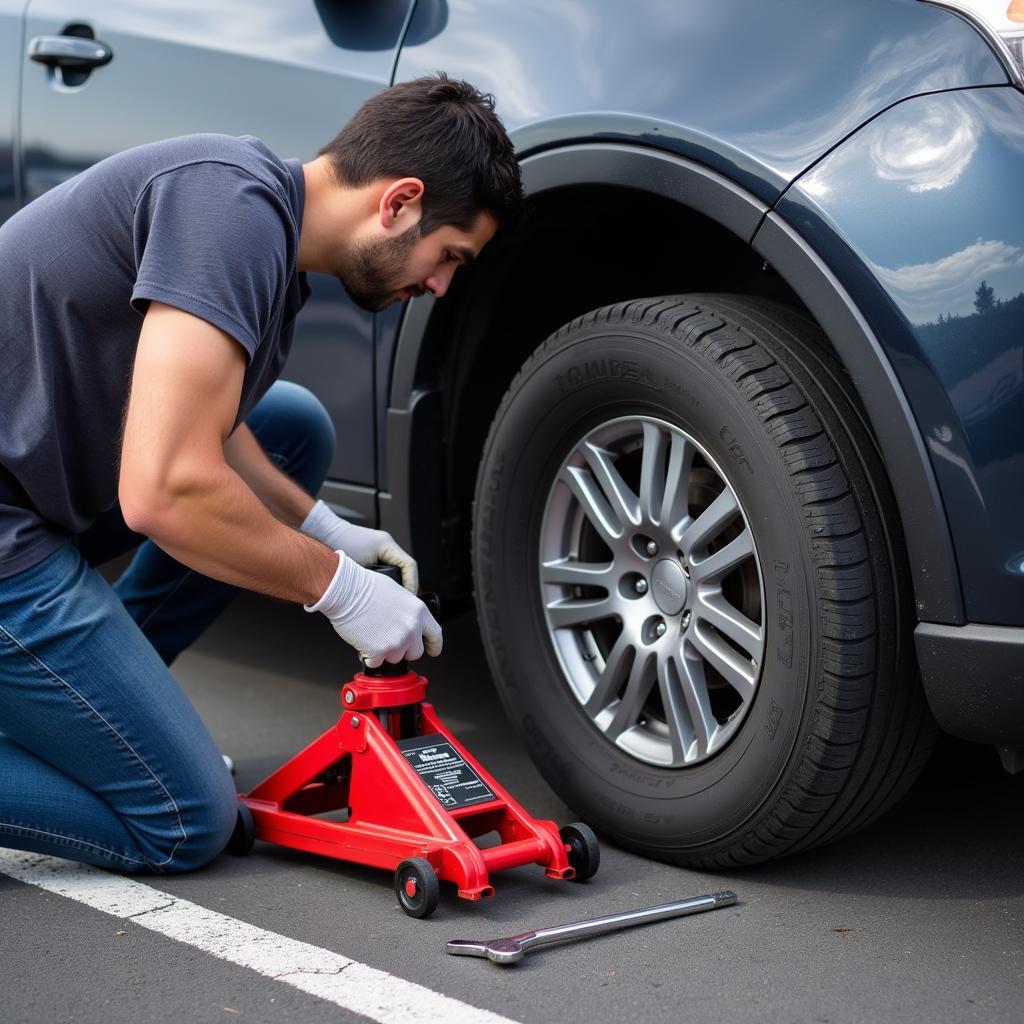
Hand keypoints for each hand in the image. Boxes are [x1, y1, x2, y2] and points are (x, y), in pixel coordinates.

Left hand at [300, 499, 417, 591]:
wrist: (324, 533)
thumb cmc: (337, 546)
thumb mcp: (357, 569)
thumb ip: (372, 582)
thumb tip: (383, 597)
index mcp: (386, 545)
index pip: (409, 565)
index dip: (412, 583)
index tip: (408, 597)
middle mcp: (387, 544)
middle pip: (406, 568)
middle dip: (405, 586)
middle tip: (402, 601)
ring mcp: (381, 547)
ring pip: (398, 569)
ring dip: (397, 582)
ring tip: (393, 597)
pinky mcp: (375, 551)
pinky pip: (389, 567)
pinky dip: (388, 578)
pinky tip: (382, 589)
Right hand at [305, 552, 441, 667]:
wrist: (347, 591)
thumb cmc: (367, 587)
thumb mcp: (398, 593)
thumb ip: (408, 611)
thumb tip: (407, 621)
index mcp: (418, 612)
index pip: (435, 634)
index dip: (434, 645)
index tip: (433, 650)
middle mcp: (411, 629)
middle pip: (415, 652)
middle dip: (405, 650)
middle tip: (392, 641)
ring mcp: (395, 642)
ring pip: (395, 658)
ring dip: (385, 652)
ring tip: (374, 636)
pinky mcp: (378, 652)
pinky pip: (376, 662)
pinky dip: (369, 656)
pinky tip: (364, 642)